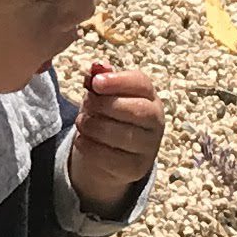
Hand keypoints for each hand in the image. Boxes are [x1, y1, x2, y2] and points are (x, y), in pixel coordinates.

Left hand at [72, 62, 165, 212]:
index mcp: (149, 96)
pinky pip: (113, 159)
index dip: (118, 81)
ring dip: (95, 127)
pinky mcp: (137, 168)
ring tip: (81, 122)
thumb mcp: (103, 95)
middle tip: (86, 103)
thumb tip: (97, 67)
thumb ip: (101, 80)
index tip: (96, 82)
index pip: (141, 83)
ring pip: (124, 135)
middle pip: (137, 110)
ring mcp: (149, 146)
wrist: (110, 153)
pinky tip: (81, 140)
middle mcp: (155, 121)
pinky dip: (91, 148)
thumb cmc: (108, 115)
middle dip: (106, 105)